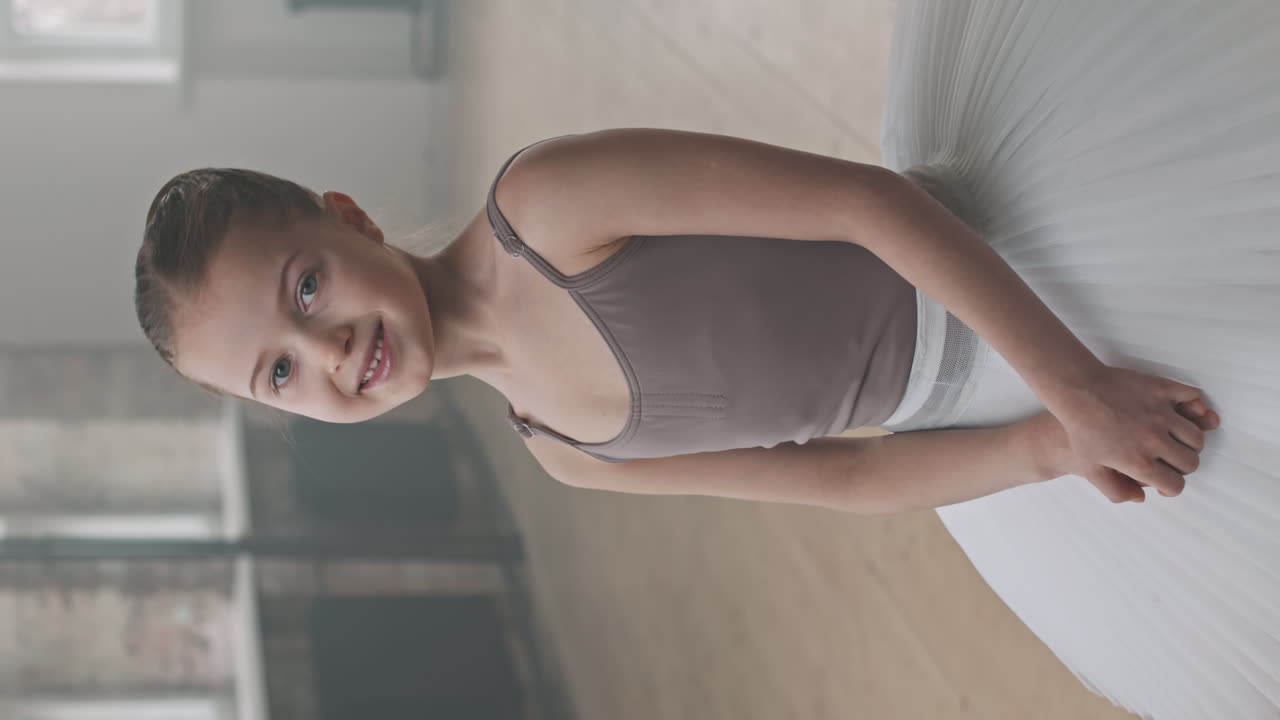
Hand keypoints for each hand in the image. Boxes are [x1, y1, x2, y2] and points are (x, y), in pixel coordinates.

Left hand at [1046, 365, 1220, 502]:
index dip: (1170, 486)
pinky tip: (1181, 411)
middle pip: (1191, 462)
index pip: (1175, 485)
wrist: (1077, 391)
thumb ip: (1115, 491)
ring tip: (1174, 440)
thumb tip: (1141, 497)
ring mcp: (1160, 414)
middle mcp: (1154, 439)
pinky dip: (1193, 405)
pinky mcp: (1162, 390)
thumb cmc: (1080, 430)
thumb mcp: (1090, 469)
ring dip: (1189, 441)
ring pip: (1196, 436)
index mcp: (1138, 462)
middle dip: (1182, 465)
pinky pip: (1193, 400)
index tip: (1164, 479)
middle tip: (1170, 459)